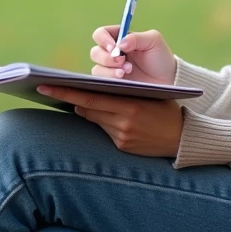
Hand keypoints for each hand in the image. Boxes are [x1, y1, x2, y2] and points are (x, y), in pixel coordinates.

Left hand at [37, 85, 183, 157]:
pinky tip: (100, 114)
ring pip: (94, 119)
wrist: (183, 137)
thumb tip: (93, 91)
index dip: (66, 92)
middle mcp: (123, 123)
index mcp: (130, 105)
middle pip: (87, 108)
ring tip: (75, 98)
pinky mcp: (123, 146)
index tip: (47, 85)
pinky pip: (104, 130)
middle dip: (70, 98)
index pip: (90, 97)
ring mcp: (122, 137)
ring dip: (87, 109)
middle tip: (49, 89)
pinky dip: (101, 120)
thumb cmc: (165, 108)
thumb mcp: (147, 94)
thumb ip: (122, 93)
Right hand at [88, 26, 175, 85]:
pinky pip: (101, 80)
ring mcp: (112, 69)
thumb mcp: (153, 41)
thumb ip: (137, 38)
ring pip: (96, 67)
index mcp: (120, 39)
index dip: (103, 39)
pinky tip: (124, 78)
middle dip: (107, 57)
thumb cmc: (161, 57)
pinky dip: (110, 78)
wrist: (167, 80)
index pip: (101, 34)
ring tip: (127, 71)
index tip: (113, 47)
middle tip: (122, 60)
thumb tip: (120, 43)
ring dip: (110, 69)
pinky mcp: (113, 82)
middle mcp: (113, 53)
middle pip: (95, 52)